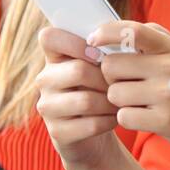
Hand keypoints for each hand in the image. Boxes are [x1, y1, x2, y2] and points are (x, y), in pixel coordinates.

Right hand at [35, 27, 123, 169]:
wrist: (96, 133)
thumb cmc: (103, 88)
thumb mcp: (102, 66)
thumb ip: (106, 48)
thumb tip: (124, 38)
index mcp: (54, 57)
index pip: (49, 37)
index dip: (76, 42)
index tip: (99, 53)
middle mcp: (45, 79)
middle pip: (78, 70)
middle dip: (108, 78)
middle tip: (123, 83)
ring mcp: (47, 107)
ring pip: (86, 100)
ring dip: (111, 102)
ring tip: (122, 102)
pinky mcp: (57, 131)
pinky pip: (90, 125)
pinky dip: (109, 121)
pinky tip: (115, 118)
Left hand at [86, 19, 169, 157]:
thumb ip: (154, 39)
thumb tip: (114, 30)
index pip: (132, 30)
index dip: (106, 32)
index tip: (92, 40)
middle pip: (111, 66)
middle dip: (111, 77)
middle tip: (125, 83)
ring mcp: (167, 94)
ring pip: (115, 93)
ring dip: (120, 101)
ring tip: (140, 102)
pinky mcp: (164, 120)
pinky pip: (124, 116)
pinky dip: (129, 118)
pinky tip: (145, 117)